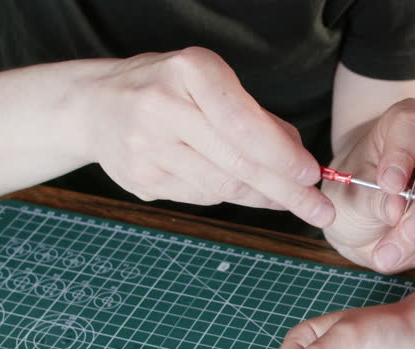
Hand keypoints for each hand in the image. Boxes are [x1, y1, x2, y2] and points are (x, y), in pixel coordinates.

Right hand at [80, 47, 333, 226]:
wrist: (94, 106)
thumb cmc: (169, 90)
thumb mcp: (213, 85)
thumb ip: (257, 119)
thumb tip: (300, 160)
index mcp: (189, 72)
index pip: (244, 125)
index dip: (282, 156)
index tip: (311, 175)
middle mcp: (162, 107)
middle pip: (237, 163)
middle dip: (287, 191)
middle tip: (320, 210)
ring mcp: (146, 148)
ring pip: (222, 188)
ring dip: (262, 198)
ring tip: (286, 199)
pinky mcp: (140, 180)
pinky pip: (201, 197)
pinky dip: (228, 197)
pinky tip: (238, 189)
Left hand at [322, 99, 414, 272]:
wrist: (364, 224)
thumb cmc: (354, 195)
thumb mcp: (348, 195)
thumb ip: (369, 197)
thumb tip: (394, 209)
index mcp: (406, 123)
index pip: (412, 123)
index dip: (403, 152)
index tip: (389, 184)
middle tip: (395, 222)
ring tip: (393, 248)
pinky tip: (409, 255)